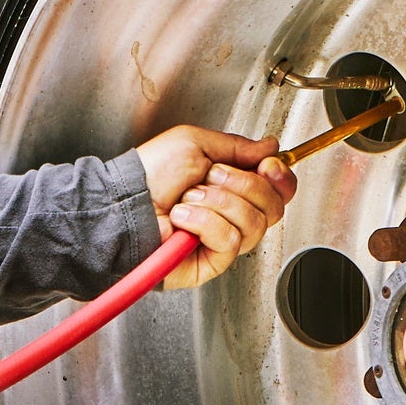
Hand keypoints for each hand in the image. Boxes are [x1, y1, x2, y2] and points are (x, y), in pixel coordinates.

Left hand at [135, 125, 297, 288]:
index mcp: (232, 184)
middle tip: (212, 176)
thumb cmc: (149, 174)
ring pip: (255, 223)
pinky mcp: (213, 261)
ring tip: (188, 198)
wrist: (125, 203)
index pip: (278, 189)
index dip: (280, 177)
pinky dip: (205, 223)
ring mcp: (223, 238)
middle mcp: (231, 213)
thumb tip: (270, 147)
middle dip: (244, 184)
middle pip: (274, 207)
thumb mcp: (195, 143)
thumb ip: (237, 146)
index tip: (267, 166)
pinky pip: (231, 240)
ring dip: (219, 203)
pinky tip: (182, 219)